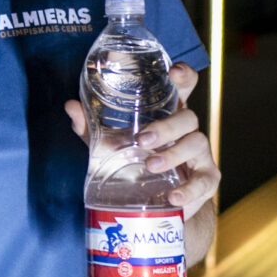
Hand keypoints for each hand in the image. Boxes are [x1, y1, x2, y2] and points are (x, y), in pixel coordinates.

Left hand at [65, 62, 220, 220]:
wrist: (162, 204)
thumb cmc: (138, 163)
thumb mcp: (113, 146)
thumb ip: (92, 128)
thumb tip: (70, 106)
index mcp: (169, 114)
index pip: (185, 88)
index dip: (184, 76)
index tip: (174, 72)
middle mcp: (187, 130)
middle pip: (188, 117)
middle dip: (167, 126)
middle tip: (143, 140)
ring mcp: (200, 154)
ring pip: (197, 143)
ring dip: (173, 154)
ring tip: (150, 166)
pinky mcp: (207, 179)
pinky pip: (204, 181)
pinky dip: (189, 190)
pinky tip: (174, 197)